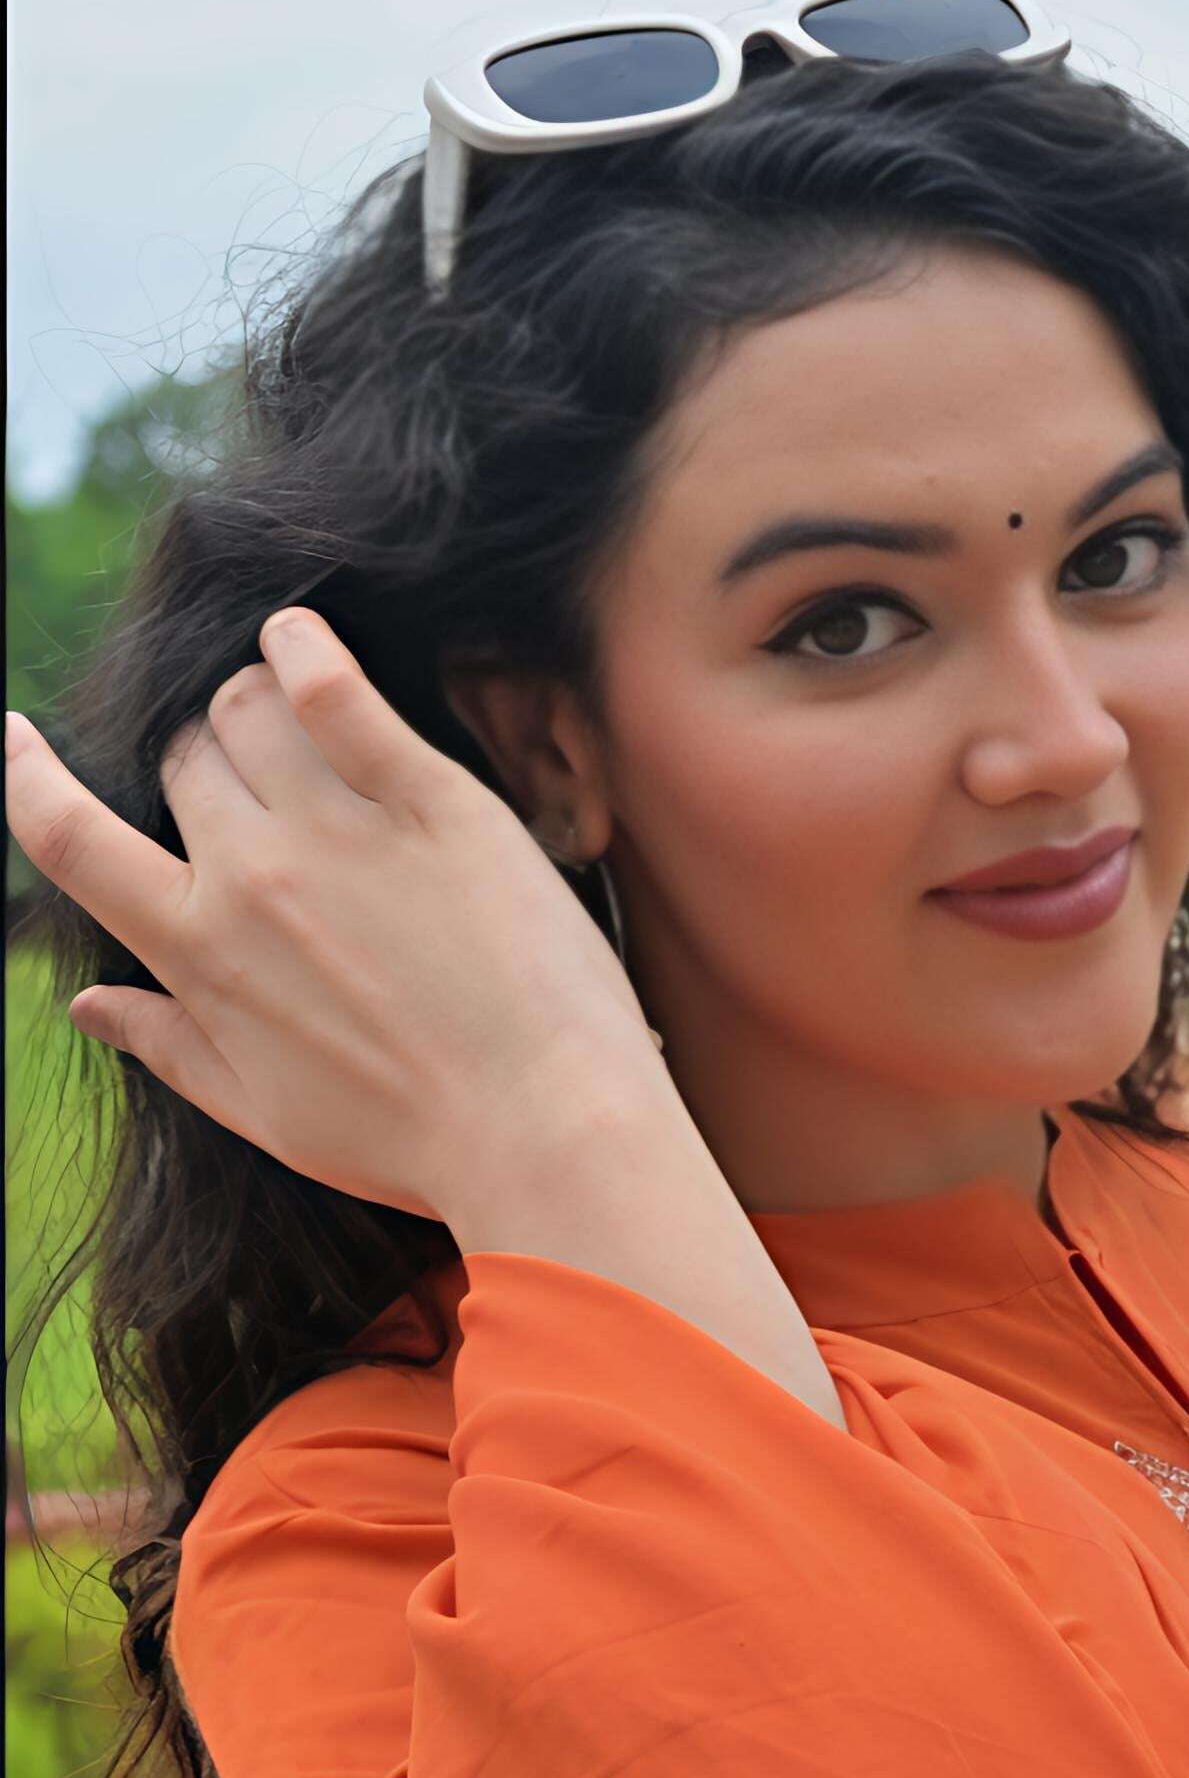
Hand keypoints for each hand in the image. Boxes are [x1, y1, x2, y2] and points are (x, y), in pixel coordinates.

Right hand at [4, 610, 679, 1230]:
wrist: (546, 1132)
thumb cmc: (412, 1139)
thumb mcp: (269, 1113)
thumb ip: (172, 1046)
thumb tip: (86, 1006)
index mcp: (198, 954)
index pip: (71, 842)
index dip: (27, 779)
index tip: (12, 737)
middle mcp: (250, 878)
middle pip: (182, 759)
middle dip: (207, 762)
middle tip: (266, 790)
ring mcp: (338, 831)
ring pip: (246, 707)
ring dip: (255, 701)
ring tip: (294, 719)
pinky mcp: (430, 799)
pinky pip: (337, 689)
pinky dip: (305, 647)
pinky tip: (303, 638)